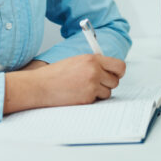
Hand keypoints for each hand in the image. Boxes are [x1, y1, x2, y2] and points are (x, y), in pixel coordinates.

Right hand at [4, 54, 125, 113]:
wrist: (40, 86)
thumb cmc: (55, 74)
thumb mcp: (77, 61)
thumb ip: (94, 63)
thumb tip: (109, 69)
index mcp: (92, 59)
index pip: (119, 66)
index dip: (119, 72)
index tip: (116, 74)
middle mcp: (94, 71)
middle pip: (115, 81)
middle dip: (108, 83)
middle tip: (99, 84)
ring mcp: (91, 86)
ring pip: (108, 92)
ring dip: (99, 93)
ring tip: (84, 89)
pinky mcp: (87, 99)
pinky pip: (97, 100)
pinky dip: (90, 99)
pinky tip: (78, 94)